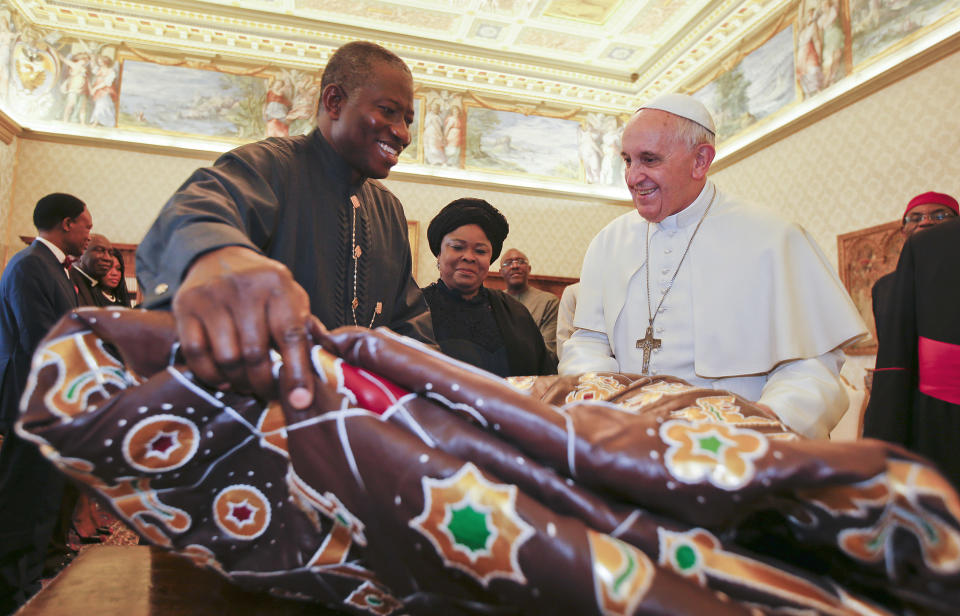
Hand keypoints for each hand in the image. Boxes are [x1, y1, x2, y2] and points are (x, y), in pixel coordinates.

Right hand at [172, 246, 324, 408]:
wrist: (218, 256)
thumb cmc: (263, 287)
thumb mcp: (291, 297)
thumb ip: (304, 330)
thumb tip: (319, 372)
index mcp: (278, 284)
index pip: (290, 335)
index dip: (296, 373)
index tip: (300, 402)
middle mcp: (244, 287)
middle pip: (255, 353)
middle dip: (264, 383)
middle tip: (269, 393)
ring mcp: (211, 296)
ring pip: (226, 357)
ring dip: (239, 382)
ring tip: (248, 385)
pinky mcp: (185, 306)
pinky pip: (196, 354)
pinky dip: (211, 375)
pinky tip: (223, 378)